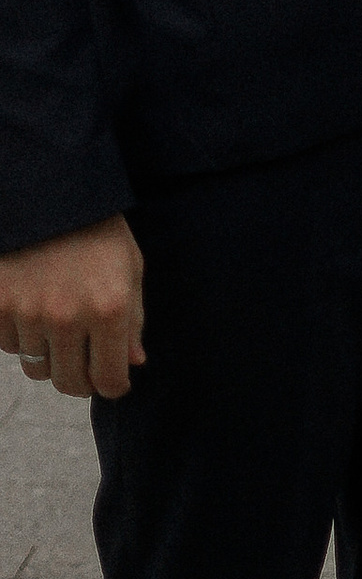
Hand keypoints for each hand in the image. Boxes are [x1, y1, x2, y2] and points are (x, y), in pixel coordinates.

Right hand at [0, 216, 145, 400]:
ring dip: (50, 357)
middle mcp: (68, 317)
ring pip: (37, 368)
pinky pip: (9, 346)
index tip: (113, 380)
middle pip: (69, 383)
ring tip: (59, 328)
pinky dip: (22, 338)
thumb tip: (133, 363)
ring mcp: (28, 313)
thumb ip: (133, 320)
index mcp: (109, 308)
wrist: (49, 193)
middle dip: (81, 380)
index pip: (109, 379)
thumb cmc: (98, 229)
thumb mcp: (130, 267)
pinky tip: (33, 311)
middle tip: (85, 364)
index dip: (114, 386)